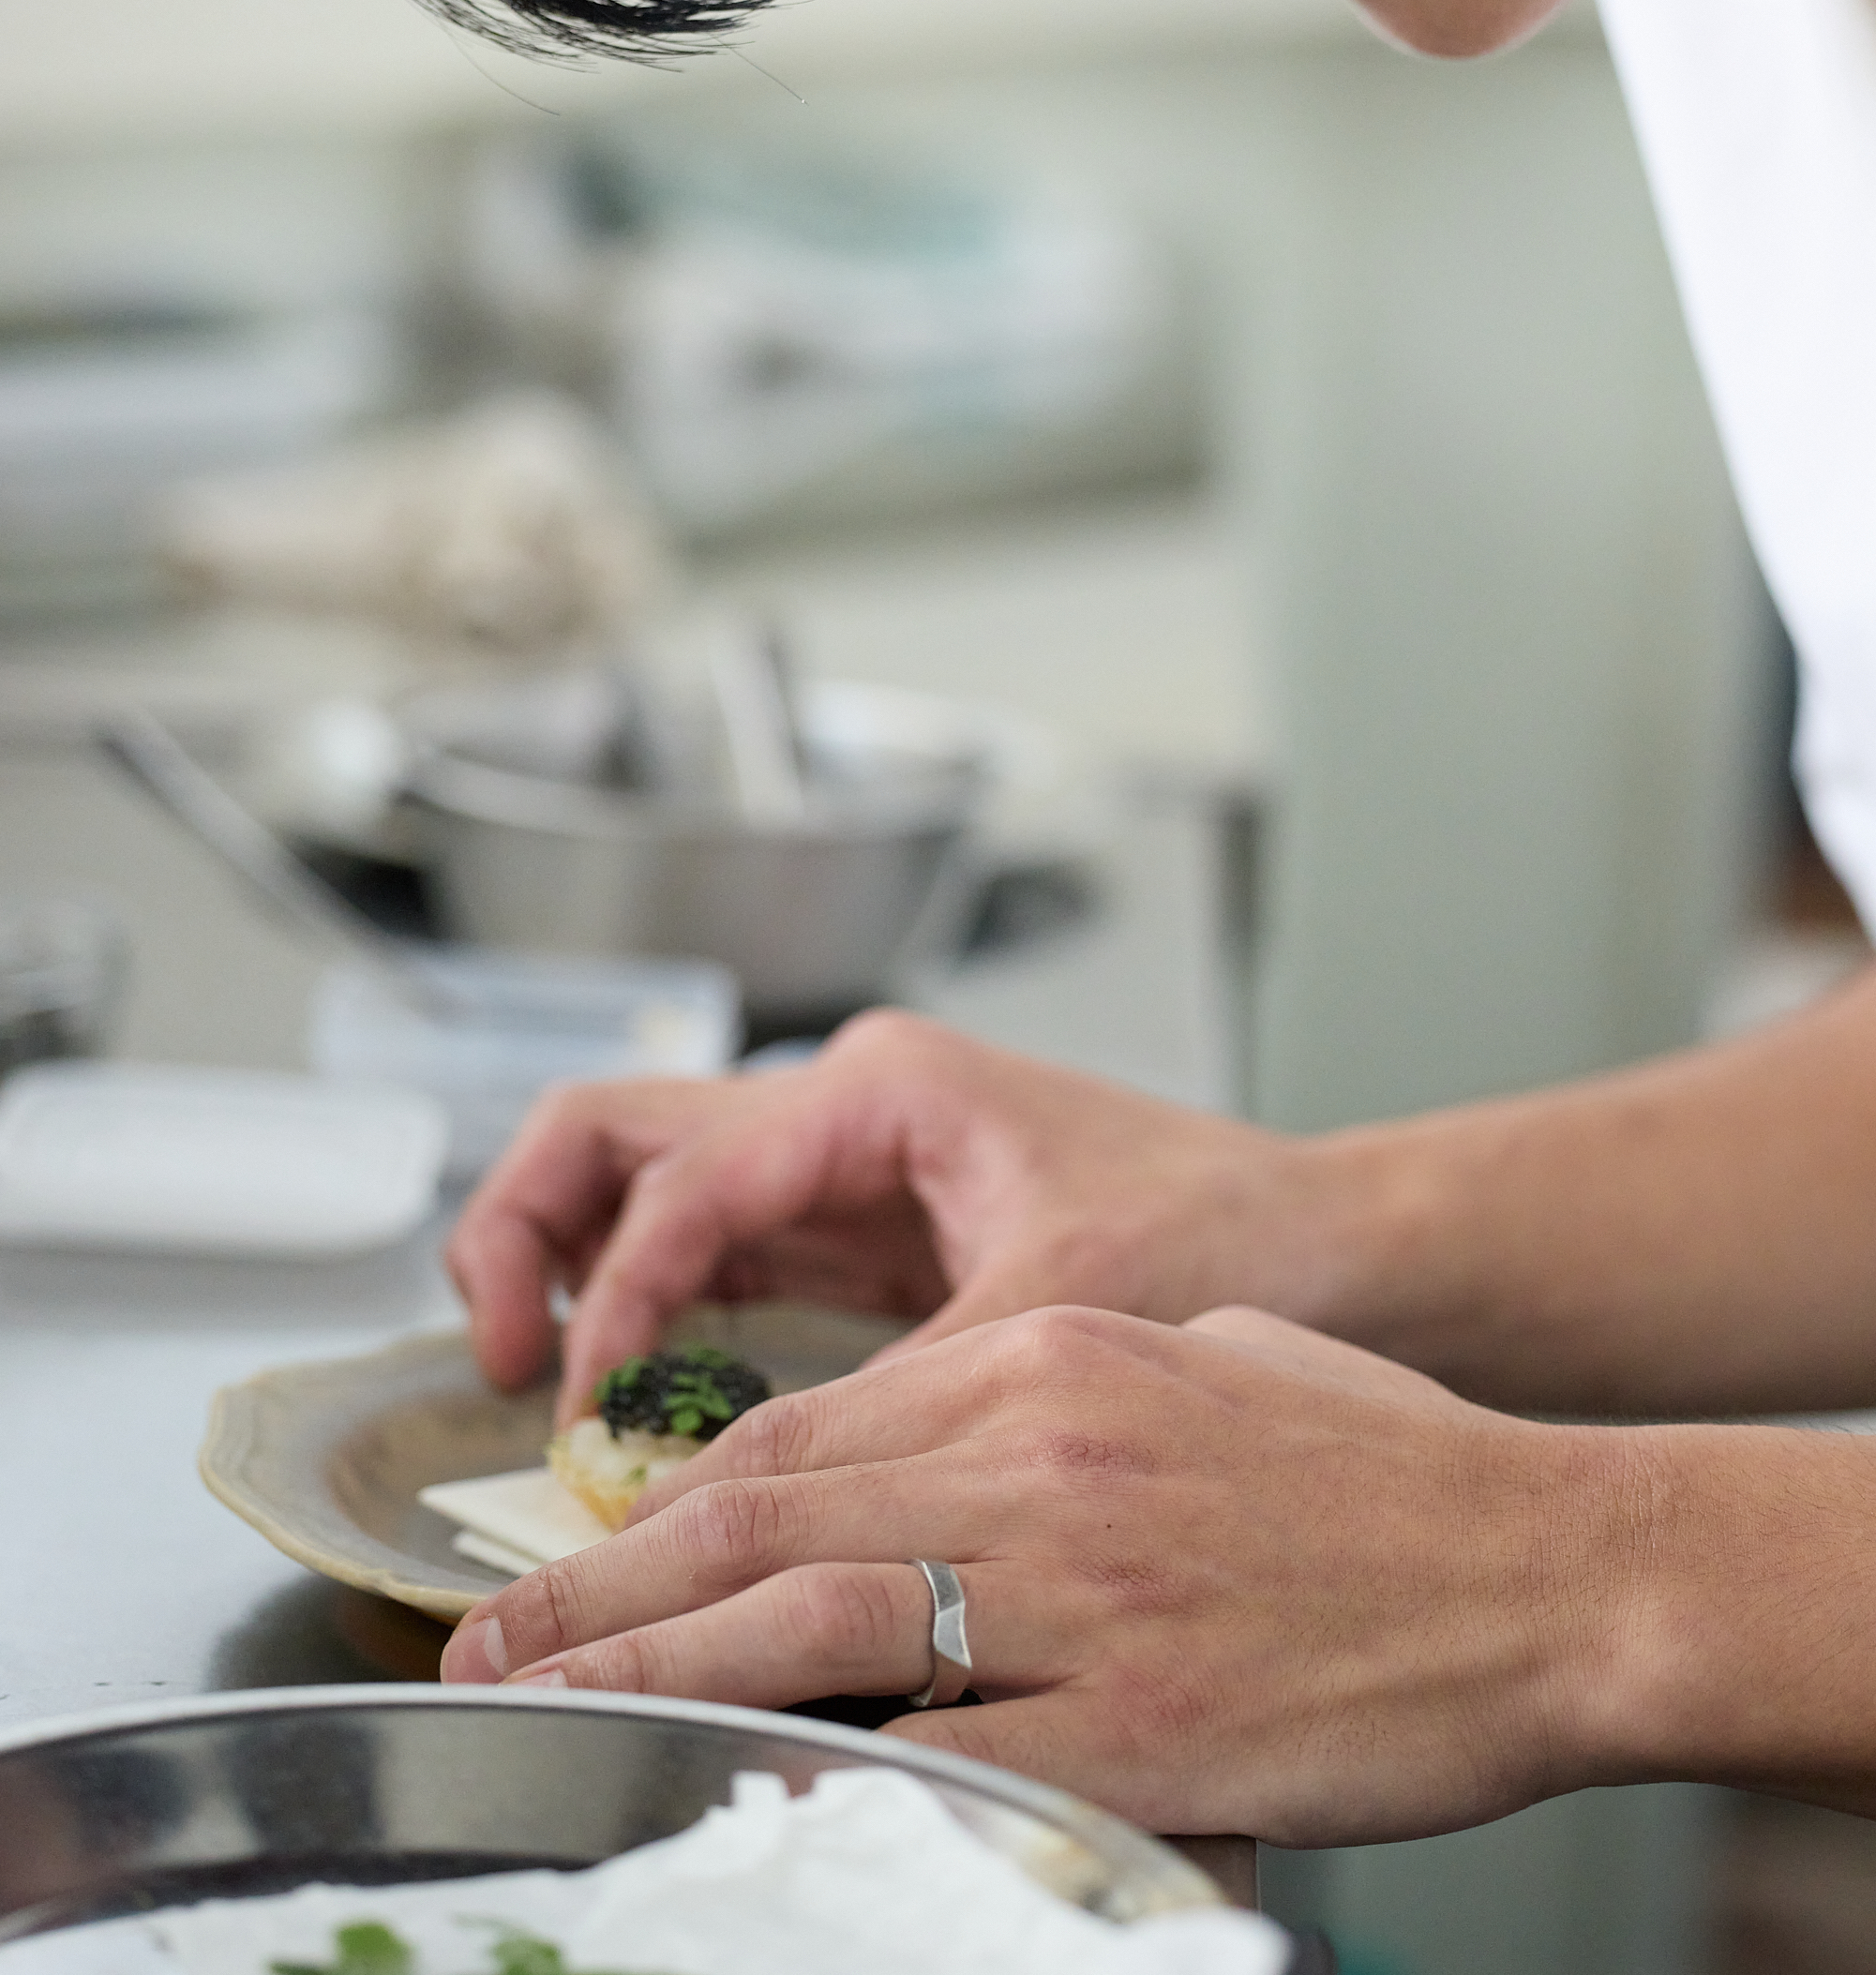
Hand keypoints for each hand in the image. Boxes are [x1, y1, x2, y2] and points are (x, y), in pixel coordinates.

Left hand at [437, 1301, 1631, 1843]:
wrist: (1556, 1565)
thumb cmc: (1397, 1472)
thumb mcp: (1215, 1359)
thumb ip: (1075, 1389)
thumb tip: (966, 1443)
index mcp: (1056, 1361)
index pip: (805, 1428)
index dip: (667, 1498)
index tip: (581, 1544)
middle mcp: (1044, 1458)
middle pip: (767, 1517)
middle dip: (604, 1583)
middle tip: (491, 1637)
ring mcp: (1082, 1594)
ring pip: (810, 1621)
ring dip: (651, 1663)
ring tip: (543, 1700)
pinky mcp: (1130, 1728)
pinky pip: (938, 1749)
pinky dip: (819, 1765)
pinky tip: (730, 1785)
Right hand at [447, 1012, 1340, 1421]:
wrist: (1324, 1243)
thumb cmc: (1221, 1231)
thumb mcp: (1061, 1308)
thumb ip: (913, 1392)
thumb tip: (785, 1506)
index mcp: (882, 1089)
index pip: (682, 1174)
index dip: (616, 1298)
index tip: (585, 1416)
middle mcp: (842, 1107)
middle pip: (614, 1132)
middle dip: (528, 1231)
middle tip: (496, 1365)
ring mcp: (838, 1167)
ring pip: (642, 1187)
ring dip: (570, 1274)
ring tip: (542, 1401)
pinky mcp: (853, 1237)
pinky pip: (704, 1259)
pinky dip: (645, 1322)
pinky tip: (636, 1421)